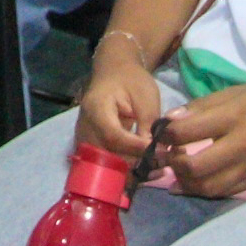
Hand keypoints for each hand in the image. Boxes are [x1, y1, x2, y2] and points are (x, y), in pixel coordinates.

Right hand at [78, 39, 166, 159]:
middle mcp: (85, 127)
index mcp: (96, 108)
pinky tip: (144, 169)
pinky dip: (124, 170)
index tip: (158, 152)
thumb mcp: (146, 95)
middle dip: (134, 164)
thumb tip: (154, 152)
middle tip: (160, 166)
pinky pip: (105, 164)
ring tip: (156, 169)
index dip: (135, 148)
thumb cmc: (131, 81)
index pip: (113, 136)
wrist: (114, 74)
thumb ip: (149, 122)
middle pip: (106, 156)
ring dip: (130, 171)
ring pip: (105, 165)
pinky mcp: (90, 147)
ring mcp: (85, 139)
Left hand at [154, 78, 245, 198]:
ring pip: (206, 187)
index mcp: (232, 116)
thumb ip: (204, 106)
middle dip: (173, 164)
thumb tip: (172, 120)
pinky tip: (202, 179)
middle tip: (170, 156)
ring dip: (187, 182)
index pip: (184, 131)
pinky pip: (225, 192)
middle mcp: (239, 145)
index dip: (165, 135)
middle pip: (192, 166)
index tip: (162, 133)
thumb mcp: (239, 92)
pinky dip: (207, 188)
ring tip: (183, 171)